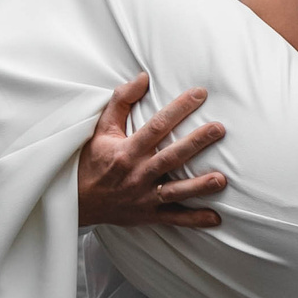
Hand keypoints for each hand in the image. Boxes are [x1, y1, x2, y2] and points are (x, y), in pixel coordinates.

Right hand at [73, 72, 228, 228]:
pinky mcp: (147, 215)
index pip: (157, 126)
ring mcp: (144, 196)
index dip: (179, 108)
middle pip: (171, 156)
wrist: (75, 199)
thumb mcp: (101, 128)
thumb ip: (122, 101)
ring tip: (222, 179)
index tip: (200, 94)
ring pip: (175, 191)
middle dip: (197, 142)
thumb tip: (143, 77)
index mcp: (127, 150)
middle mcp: (137, 173)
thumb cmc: (92, 159)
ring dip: (199, 186)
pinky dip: (194, 220)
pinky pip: (173, 219)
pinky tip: (215, 218)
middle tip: (219, 129)